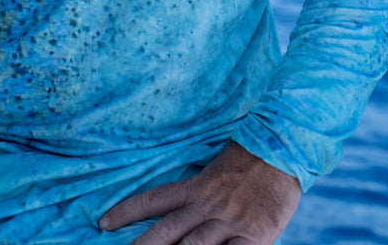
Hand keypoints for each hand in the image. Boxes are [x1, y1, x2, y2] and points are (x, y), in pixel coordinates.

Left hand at [99, 141, 301, 243]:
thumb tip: (176, 208)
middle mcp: (208, 204)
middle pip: (167, 231)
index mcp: (198, 185)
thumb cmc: (250, 160)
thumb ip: (198, 189)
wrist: (283, 151)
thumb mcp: (217, 168)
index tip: (104, 223)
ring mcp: (230, 223)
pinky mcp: (254, 238)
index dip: (128, 211)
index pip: (156, 199)